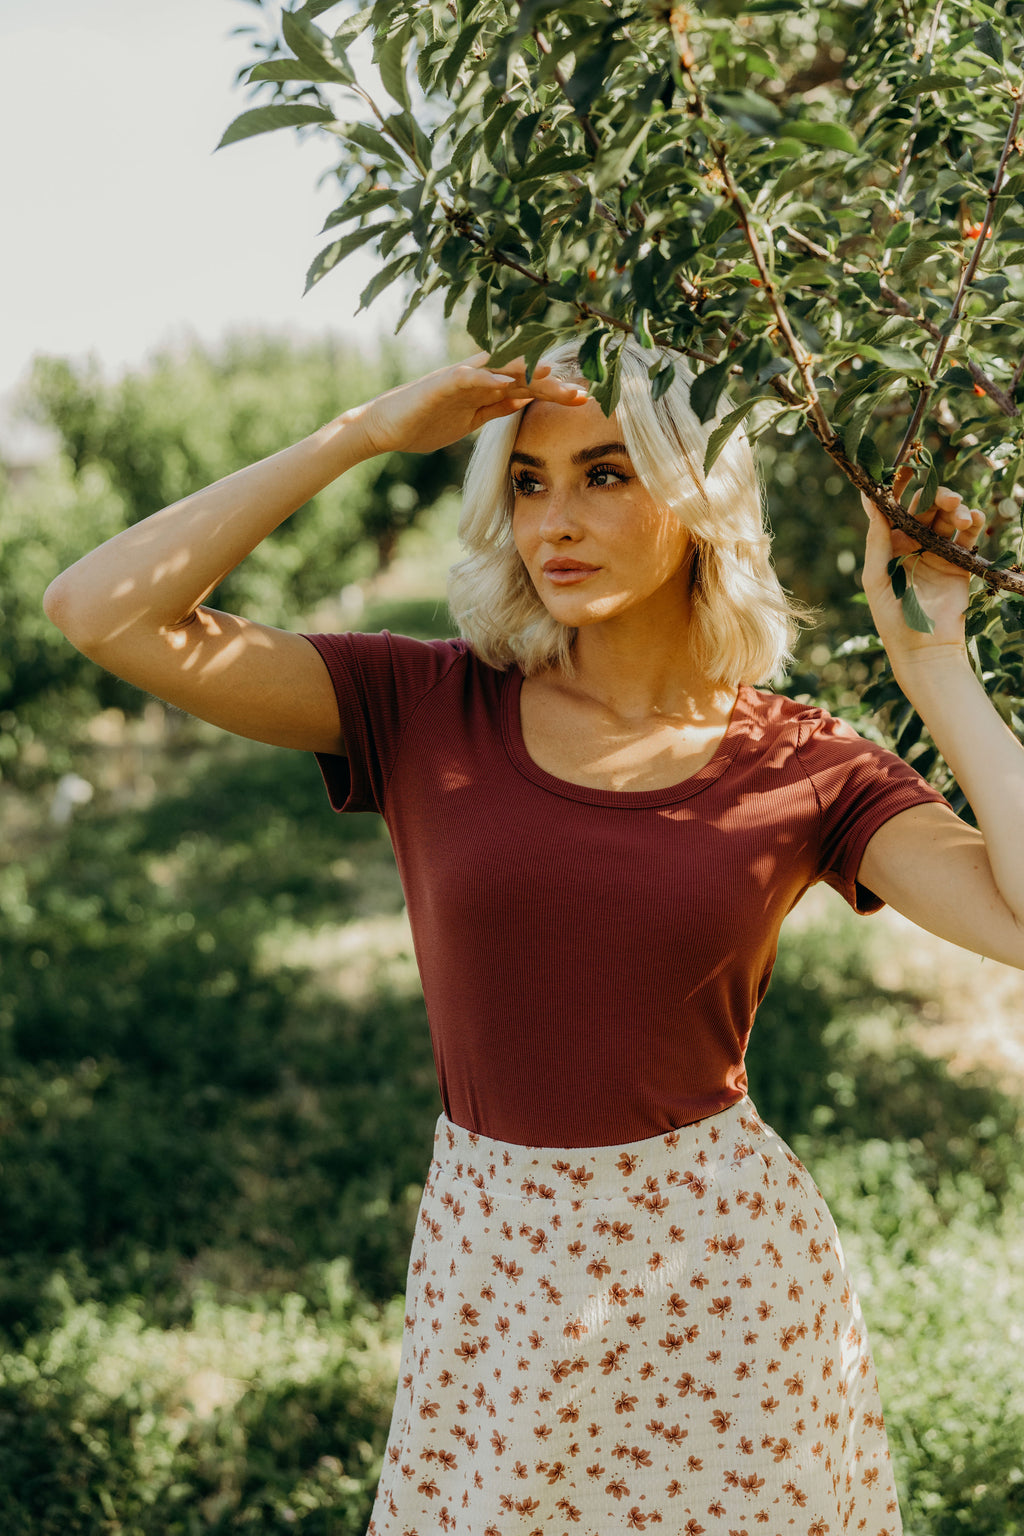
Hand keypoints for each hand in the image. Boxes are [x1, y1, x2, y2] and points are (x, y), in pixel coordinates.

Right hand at [354, 352, 588, 457]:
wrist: (384, 427)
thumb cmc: (425, 423)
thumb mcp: (470, 420)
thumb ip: (497, 408)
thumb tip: (525, 400)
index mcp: (486, 389)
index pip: (527, 386)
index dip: (555, 390)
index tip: (583, 398)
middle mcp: (477, 378)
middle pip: (521, 375)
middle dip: (551, 382)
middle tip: (581, 391)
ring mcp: (459, 378)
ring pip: (498, 369)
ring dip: (526, 370)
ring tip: (553, 371)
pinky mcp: (440, 384)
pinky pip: (467, 378)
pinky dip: (486, 379)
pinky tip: (506, 383)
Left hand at [860, 469, 984, 664]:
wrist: (924, 649)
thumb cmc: (891, 617)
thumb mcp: (876, 578)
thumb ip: (876, 541)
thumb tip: (871, 503)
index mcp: (889, 546)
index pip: (894, 509)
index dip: (899, 488)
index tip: (905, 469)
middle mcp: (913, 545)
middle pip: (925, 509)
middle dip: (936, 497)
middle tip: (946, 495)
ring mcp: (937, 552)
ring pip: (948, 519)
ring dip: (956, 509)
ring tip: (962, 514)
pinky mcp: (959, 563)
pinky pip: (967, 538)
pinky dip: (973, 524)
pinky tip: (974, 519)